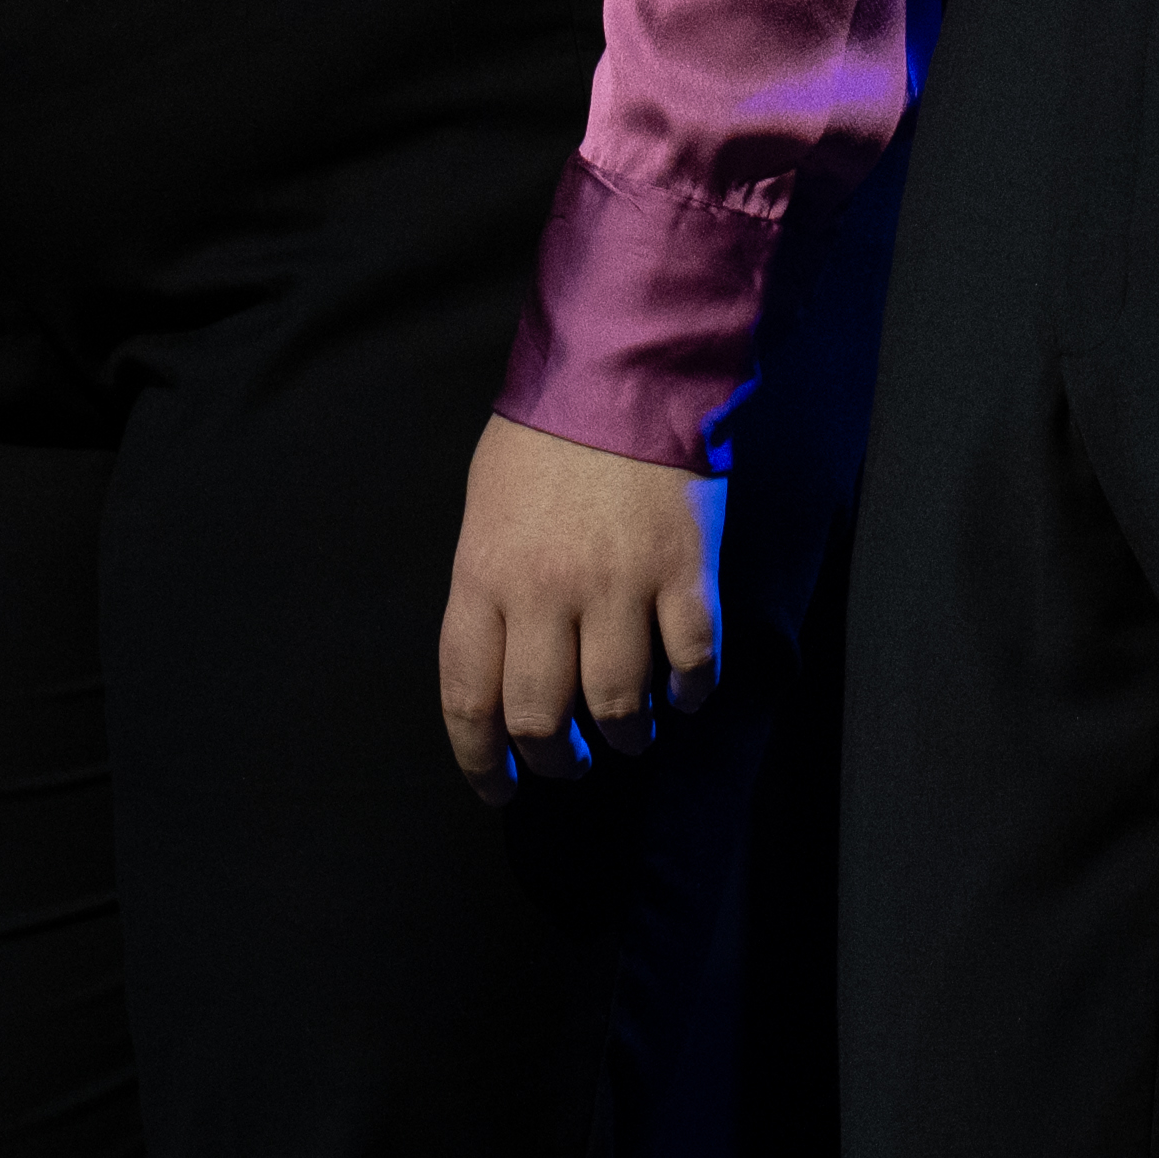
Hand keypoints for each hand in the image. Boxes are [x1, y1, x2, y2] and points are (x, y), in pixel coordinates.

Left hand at [440, 412, 722, 788]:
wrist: (623, 369)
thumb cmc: (545, 438)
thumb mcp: (486, 510)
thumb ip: (487, 590)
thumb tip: (499, 671)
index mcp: (484, 575)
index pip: (468, 699)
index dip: (481, 762)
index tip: (499, 788)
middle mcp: (545, 590)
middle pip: (540, 718)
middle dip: (556, 760)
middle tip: (571, 760)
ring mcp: (618, 583)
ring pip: (616, 706)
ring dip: (625, 737)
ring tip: (630, 733)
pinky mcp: (684, 571)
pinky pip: (690, 664)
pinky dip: (688, 694)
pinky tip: (683, 692)